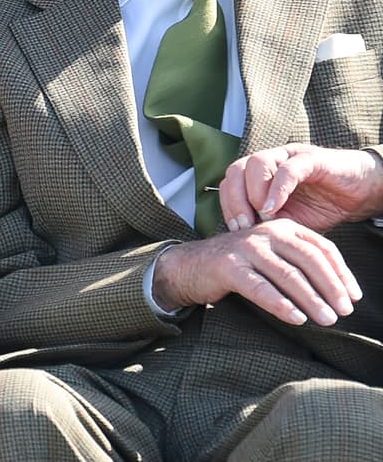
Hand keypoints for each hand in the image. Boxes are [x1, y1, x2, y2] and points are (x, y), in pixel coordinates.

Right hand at [151, 219, 361, 326]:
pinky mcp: (228, 267)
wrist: (190, 265)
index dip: (342, 273)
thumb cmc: (239, 264)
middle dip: (331, 287)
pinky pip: (260, 288)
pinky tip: (296, 318)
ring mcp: (246, 248)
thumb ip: (299, 263)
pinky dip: (281, 304)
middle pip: (309, 259)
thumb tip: (340, 292)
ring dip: (311, 300)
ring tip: (327, 319)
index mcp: (281, 226)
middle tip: (344, 311)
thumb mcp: (272, 255)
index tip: (354, 297)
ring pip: (288, 275)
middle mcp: (265, 232)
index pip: (321, 248)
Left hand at [218, 144, 382, 232]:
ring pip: (256, 163)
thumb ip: (266, 224)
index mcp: (259, 175)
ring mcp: (289, 156)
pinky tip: (273, 208)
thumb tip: (242, 242)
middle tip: (243, 227)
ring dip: (253, 193)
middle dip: (234, 200)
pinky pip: (288, 168)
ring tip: (261, 217)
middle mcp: (271, 161)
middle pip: (236, 170)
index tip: (235, 231)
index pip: (230, 183)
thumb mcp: (288, 222)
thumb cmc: (321, 207)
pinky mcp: (311, 158)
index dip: (227, 205)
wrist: (360, 194)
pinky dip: (277, 188)